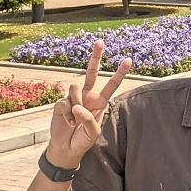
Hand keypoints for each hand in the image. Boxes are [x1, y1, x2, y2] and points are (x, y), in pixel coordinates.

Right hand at [45, 41, 131, 169]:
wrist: (66, 148)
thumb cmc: (83, 139)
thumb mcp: (93, 132)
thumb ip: (89, 119)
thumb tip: (78, 106)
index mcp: (100, 101)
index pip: (112, 84)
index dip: (120, 73)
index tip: (129, 60)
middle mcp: (88, 95)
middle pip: (91, 72)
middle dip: (96, 56)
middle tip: (100, 41)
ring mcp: (74, 98)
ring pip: (75, 87)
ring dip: (76, 104)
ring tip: (75, 119)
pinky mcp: (61, 103)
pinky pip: (64, 102)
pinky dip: (66, 114)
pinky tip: (68, 123)